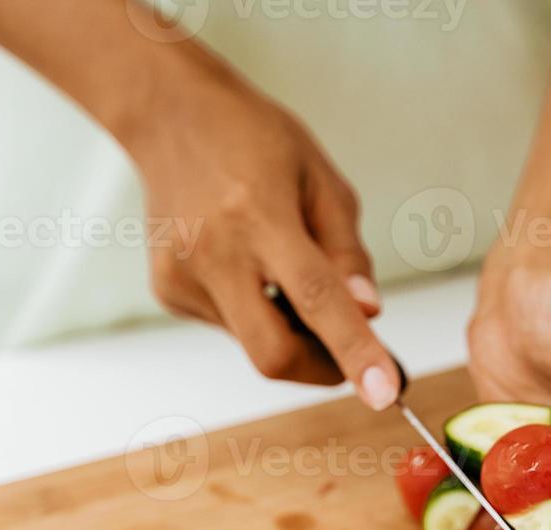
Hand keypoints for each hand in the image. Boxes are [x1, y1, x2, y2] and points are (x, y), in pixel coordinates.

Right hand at [126, 61, 399, 408]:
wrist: (166, 114)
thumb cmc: (252, 139)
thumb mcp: (321, 180)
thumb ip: (348, 252)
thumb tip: (370, 315)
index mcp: (259, 215)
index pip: (316, 299)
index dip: (354, 351)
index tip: (384, 393)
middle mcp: (213, 252)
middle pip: (273, 353)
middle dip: (322, 367)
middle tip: (353, 353)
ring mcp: (181, 277)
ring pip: (254, 342)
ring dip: (289, 328)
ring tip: (285, 268)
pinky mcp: (168, 291)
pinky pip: (231, 326)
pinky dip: (257, 311)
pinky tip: (247, 263)